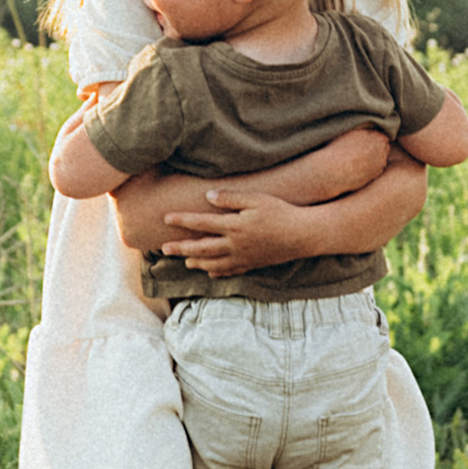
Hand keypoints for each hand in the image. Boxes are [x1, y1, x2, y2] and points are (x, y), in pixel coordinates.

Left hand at [149, 183, 313, 276]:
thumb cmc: (281, 212)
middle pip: (201, 248)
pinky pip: (231, 271)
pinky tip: (211, 272)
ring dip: (197, 263)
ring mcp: (243, 258)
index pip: (201, 223)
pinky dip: (218, 272)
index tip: (165, 218)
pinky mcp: (253, 264)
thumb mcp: (256, 199)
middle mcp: (234, 245)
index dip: (182, 220)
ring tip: (186, 263)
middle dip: (181, 248)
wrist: (303, 235)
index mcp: (233, 226)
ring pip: (214, 264)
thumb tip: (208, 196)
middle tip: (164, 249)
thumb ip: (231, 198)